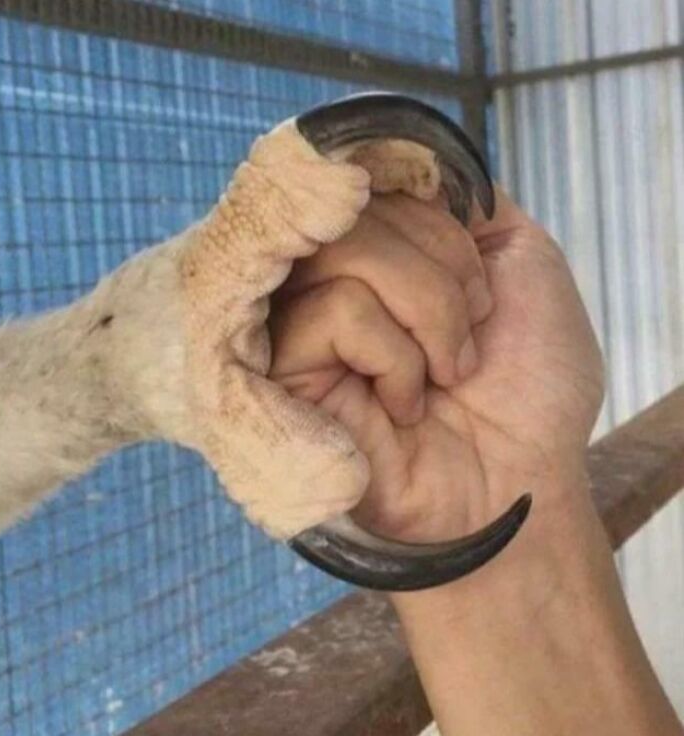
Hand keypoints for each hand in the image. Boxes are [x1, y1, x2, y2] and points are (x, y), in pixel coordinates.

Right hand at [270, 189, 603, 540]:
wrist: (519, 480)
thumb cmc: (531, 386)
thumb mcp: (526, 261)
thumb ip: (464, 205)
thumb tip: (408, 167)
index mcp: (390, 255)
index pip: (377, 179)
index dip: (433, 216)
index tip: (476, 271)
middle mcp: (341, 282)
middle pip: (359, 207)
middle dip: (442, 269)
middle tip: (473, 334)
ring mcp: (312, 327)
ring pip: (345, 254)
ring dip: (427, 312)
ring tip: (445, 374)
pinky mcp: (291, 374)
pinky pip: (335, 314)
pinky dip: (396, 357)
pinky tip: (405, 405)